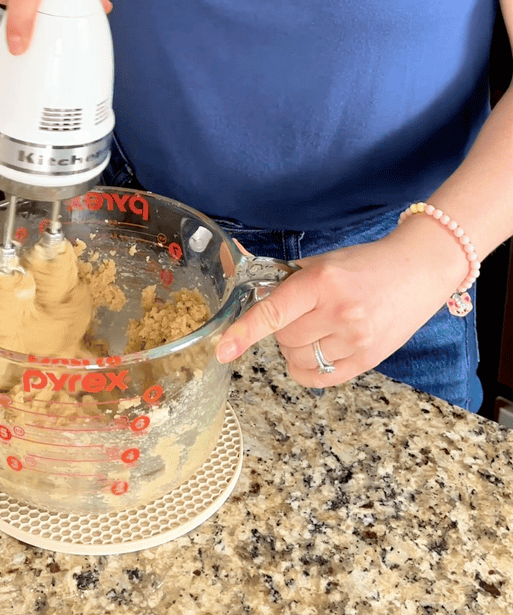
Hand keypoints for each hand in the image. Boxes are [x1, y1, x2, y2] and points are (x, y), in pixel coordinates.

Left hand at [215, 220, 467, 386]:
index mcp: (323, 281)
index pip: (274, 311)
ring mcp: (356, 339)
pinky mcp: (368, 360)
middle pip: (284, 339)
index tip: (223, 348)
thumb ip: (289, 279)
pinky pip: (321, 379)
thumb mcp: (324, 261)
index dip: (245, 331)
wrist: (417, 271)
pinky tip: (319, 349)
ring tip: (315, 329)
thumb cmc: (366, 263)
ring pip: (299, 360)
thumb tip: (251, 289)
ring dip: (296, 348)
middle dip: (282, 328)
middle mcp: (339, 312)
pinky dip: (309, 368)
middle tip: (301, 313)